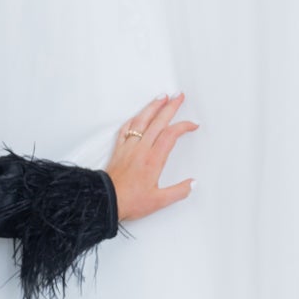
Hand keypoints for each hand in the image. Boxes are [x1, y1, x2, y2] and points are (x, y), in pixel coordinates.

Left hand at [105, 93, 198, 221]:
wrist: (105, 201)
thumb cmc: (129, 201)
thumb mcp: (159, 201)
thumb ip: (178, 191)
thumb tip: (192, 183)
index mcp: (153, 159)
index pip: (171, 135)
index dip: (183, 126)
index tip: (192, 125)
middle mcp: (141, 150)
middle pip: (158, 121)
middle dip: (171, 106)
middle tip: (179, 96)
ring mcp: (128, 148)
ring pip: (141, 120)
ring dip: (153, 107)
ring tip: (161, 97)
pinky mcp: (119, 150)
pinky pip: (126, 129)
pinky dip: (134, 119)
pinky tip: (138, 115)